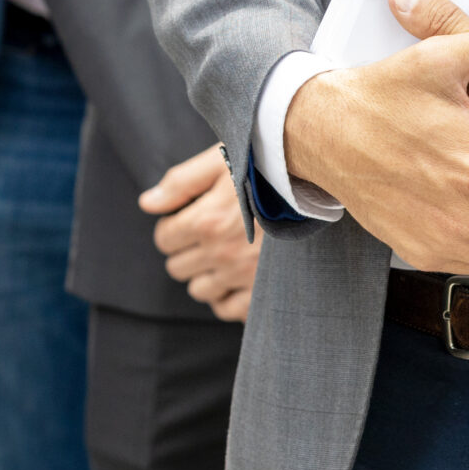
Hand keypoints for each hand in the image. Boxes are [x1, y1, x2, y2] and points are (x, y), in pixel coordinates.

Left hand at [140, 144, 262, 320]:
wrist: (320, 183)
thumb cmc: (269, 165)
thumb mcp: (222, 160)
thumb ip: (181, 182)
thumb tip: (147, 204)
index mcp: (206, 221)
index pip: (165, 239)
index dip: (173, 228)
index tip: (191, 219)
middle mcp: (221, 252)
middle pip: (178, 268)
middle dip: (187, 252)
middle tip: (210, 236)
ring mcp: (243, 275)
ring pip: (200, 290)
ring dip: (206, 275)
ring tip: (226, 255)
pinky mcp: (263, 291)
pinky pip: (229, 309)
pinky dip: (228, 299)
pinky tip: (237, 280)